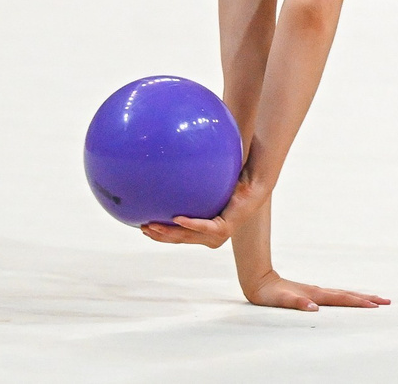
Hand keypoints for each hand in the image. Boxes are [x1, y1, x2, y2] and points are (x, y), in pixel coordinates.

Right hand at [139, 176, 267, 248]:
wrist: (254, 181)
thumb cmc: (231, 178)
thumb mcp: (205, 182)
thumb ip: (190, 177)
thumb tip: (171, 157)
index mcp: (204, 227)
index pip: (178, 235)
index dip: (161, 234)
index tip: (143, 227)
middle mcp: (209, 235)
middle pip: (179, 239)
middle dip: (160, 236)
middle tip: (143, 228)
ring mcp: (217, 234)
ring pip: (188, 237)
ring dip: (169, 233)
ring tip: (153, 226)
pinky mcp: (224, 229)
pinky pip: (204, 227)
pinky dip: (191, 224)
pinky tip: (177, 219)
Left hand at [242, 272, 388, 311]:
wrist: (260, 281)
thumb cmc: (269, 294)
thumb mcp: (281, 300)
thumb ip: (297, 303)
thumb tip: (314, 307)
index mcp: (316, 294)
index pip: (342, 299)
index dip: (359, 303)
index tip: (375, 306)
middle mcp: (319, 292)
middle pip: (348, 295)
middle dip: (368, 298)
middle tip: (386, 301)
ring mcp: (316, 291)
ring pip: (343, 294)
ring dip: (360, 297)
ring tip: (375, 299)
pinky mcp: (312, 293)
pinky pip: (335, 296)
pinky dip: (347, 298)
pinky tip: (349, 299)